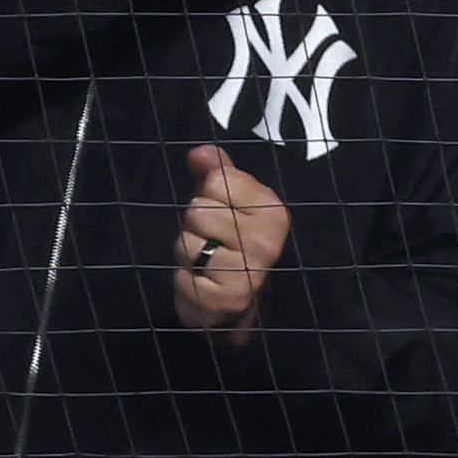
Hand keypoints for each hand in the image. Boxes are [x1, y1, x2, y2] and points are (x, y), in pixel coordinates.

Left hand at [173, 144, 284, 346]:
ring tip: (207, 262)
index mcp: (274, 211)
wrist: (237, 303)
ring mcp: (249, 273)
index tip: (223, 212)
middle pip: (198, 210)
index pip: (218, 179)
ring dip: (188, 252)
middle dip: (195, 225)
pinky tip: (203, 283)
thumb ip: (218, 172)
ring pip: (187, 242)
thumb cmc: (232, 245)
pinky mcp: (226, 300)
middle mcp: (267, 241)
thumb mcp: (232, 203)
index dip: (209, 193)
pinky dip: (186, 279)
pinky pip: (184, 275)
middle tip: (213, 241)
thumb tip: (198, 153)